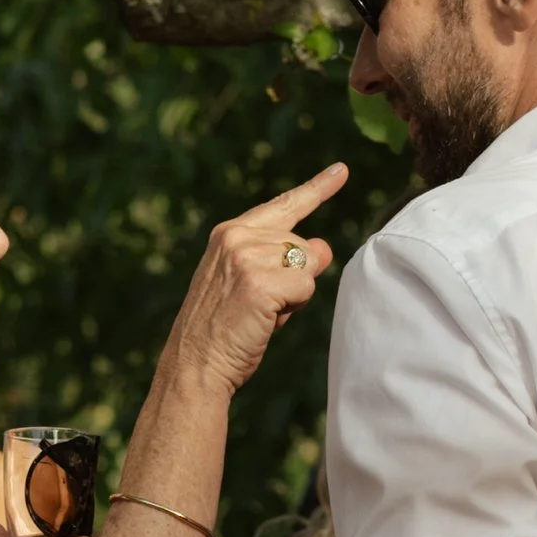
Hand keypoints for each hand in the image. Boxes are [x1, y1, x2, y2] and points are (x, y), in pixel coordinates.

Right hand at [166, 165, 347, 396]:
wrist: (195, 365)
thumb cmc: (224, 332)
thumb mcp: (257, 288)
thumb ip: (288, 263)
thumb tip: (325, 247)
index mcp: (229, 233)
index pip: (284, 206)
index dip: (316, 189)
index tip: (341, 171)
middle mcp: (237, 236)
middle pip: (303, 245)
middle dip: (295, 278)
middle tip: (259, 306)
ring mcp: (247, 256)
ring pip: (308, 265)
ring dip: (294, 295)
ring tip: (259, 313)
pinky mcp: (260, 280)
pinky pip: (305, 286)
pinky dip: (294, 307)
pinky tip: (264, 318)